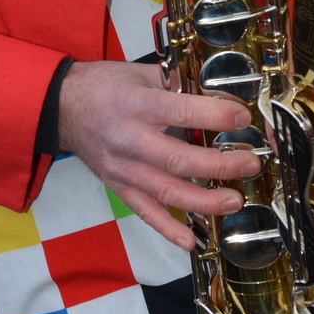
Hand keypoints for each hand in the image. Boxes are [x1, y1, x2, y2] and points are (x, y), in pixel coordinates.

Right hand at [58, 61, 261, 248]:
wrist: (63, 107)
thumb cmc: (106, 86)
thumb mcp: (142, 73)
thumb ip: (179, 86)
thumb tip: (220, 98)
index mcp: (137, 104)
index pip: (182, 111)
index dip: (216, 116)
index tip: (243, 118)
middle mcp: (130, 139)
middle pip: (179, 159)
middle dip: (220, 165)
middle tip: (250, 163)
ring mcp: (123, 168)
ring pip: (167, 191)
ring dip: (205, 201)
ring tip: (235, 200)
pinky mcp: (119, 186)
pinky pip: (145, 212)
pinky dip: (169, 229)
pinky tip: (193, 240)